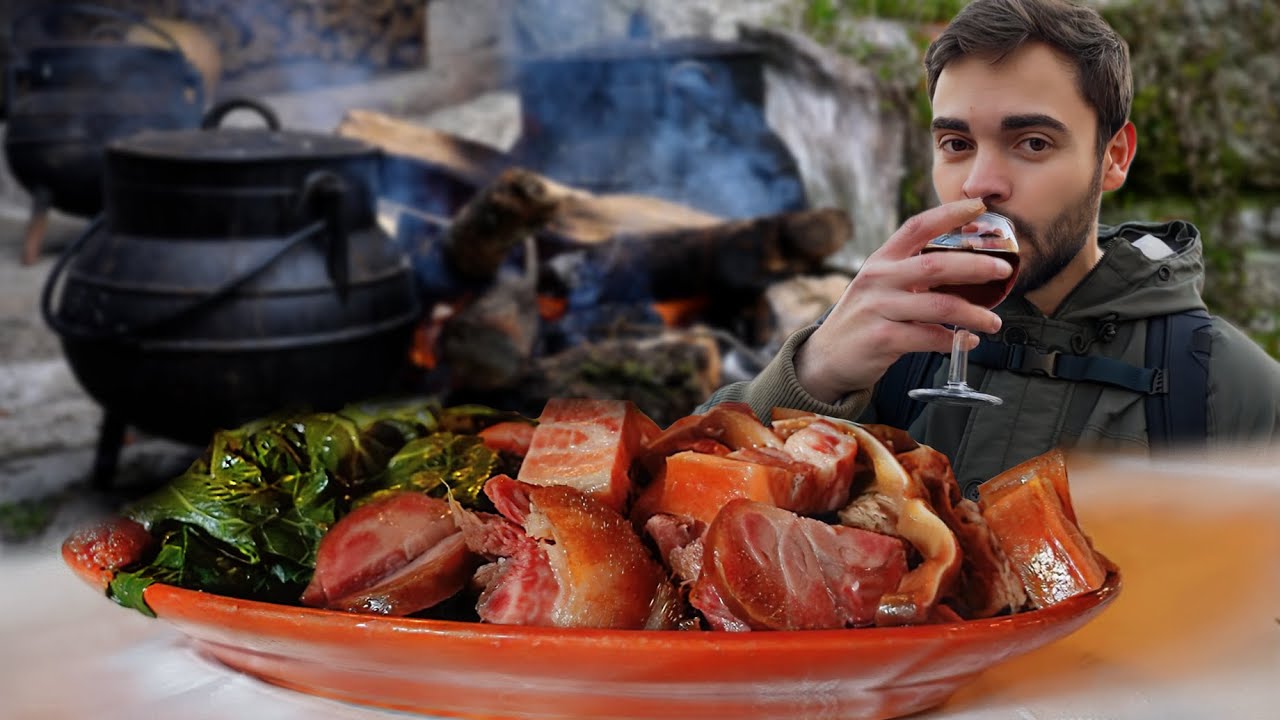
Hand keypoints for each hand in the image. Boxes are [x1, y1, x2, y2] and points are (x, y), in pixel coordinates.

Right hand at [794, 199, 1014, 403]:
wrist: (827, 357)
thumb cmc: (864, 319)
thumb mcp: (879, 286)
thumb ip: (911, 273)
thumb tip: (964, 267)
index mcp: (881, 261)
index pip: (916, 227)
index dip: (949, 214)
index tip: (979, 207)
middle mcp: (878, 280)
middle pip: (935, 265)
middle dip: (976, 266)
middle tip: (1003, 270)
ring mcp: (879, 309)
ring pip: (940, 306)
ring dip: (974, 314)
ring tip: (994, 322)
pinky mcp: (883, 339)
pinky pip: (930, 337)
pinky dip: (954, 341)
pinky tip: (967, 341)